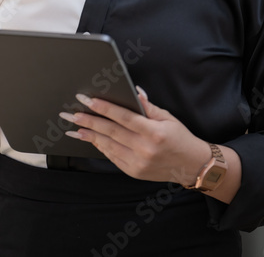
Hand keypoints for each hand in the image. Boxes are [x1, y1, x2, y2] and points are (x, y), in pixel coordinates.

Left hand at [60, 88, 209, 185]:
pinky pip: (112, 156)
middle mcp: (145, 149)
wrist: (191, 165)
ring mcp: (138, 162)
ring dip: (89, 135)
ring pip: (108, 145)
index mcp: (154, 132)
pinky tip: (90, 138)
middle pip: (111, 131)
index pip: (123, 117)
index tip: (87, 100)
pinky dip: (100, 146)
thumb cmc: (180, 138)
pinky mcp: (134, 172)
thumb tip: (133, 91)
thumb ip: (148, 106)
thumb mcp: (167, 118)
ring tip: (74, 127)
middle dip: (89, 121)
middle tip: (72, 113)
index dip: (104, 108)